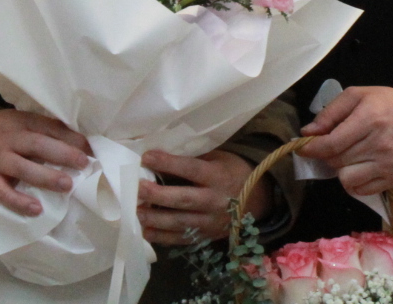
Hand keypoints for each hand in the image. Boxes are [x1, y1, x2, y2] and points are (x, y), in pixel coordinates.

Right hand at [0, 109, 91, 217]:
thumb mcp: (18, 125)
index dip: (70, 137)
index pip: (48, 126)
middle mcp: (8, 138)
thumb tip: (80, 143)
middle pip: (37, 144)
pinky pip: (3, 193)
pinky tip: (37, 209)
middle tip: (84, 164)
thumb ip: (41, 131)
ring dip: (46, 176)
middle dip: (62, 154)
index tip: (90, 148)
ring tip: (67, 185)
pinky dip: (20, 202)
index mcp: (19, 121)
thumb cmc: (0, 136)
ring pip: (23, 168)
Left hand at [138, 149, 269, 246]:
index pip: (190, 169)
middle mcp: (214, 201)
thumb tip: (161, 154)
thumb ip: (194, 159)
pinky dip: (162, 237)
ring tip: (136, 212)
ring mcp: (210, 222)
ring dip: (155, 218)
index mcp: (218, 176)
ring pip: (180, 223)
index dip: (168, 163)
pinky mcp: (206, 237)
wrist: (256, 201)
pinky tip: (146, 231)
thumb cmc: (232, 172)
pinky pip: (181, 239)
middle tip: (137, 189)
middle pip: (183, 199)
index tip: (147, 157)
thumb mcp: (219, 158)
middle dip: (158, 195)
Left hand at [298, 86, 392, 197]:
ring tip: (348, 156)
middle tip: (333, 145)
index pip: (332, 144)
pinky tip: (359, 167)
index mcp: (369, 119)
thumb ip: (330, 113)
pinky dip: (354, 181)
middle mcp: (380, 144)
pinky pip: (361, 190)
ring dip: (341, 169)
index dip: (312, 148)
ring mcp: (388, 164)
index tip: (302, 148)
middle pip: (336, 161)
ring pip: (346, 179)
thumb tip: (307, 132)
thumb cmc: (386, 103)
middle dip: (327, 155)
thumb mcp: (357, 95)